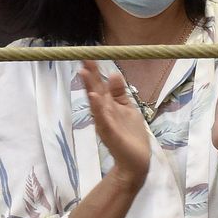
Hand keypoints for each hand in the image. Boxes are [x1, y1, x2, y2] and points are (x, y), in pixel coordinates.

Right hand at [78, 60, 150, 182]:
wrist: (135, 161)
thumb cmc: (130, 135)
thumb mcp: (127, 109)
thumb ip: (119, 93)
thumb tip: (113, 73)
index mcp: (109, 106)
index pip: (100, 86)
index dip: (94, 72)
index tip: (88, 56)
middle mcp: (105, 113)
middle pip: (95, 91)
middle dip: (90, 76)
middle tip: (83, 59)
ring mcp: (106, 123)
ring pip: (97, 103)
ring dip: (90, 89)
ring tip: (84, 74)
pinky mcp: (111, 134)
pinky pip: (104, 120)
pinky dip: (99, 109)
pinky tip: (95, 98)